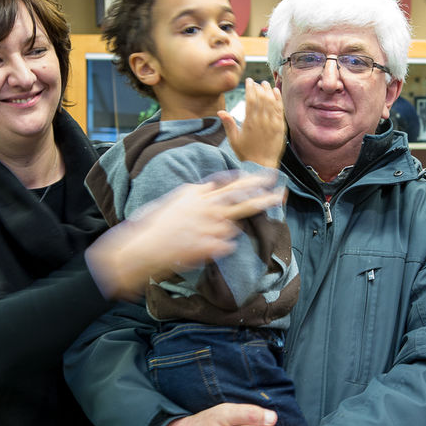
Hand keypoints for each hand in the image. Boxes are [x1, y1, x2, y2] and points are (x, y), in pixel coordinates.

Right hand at [86, 174, 283, 300]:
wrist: (146, 247)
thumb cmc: (157, 224)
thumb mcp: (176, 199)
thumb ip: (198, 192)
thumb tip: (212, 186)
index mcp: (200, 195)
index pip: (232, 185)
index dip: (251, 181)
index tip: (267, 177)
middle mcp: (209, 209)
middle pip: (243, 202)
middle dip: (264, 197)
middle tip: (280, 193)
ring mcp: (212, 228)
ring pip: (232, 228)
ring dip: (223, 232)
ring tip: (202, 234)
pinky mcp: (212, 247)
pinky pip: (225, 246)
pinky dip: (218, 247)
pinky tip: (200, 247)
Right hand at [219, 78, 285, 167]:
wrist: (262, 165)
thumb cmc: (246, 153)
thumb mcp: (234, 140)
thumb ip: (228, 124)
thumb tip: (220, 111)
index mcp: (249, 122)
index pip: (251, 99)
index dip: (250, 88)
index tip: (249, 81)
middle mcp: (262, 121)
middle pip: (262, 98)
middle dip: (259, 87)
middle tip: (257, 82)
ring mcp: (273, 123)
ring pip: (272, 102)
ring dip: (268, 91)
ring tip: (265, 84)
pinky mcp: (281, 127)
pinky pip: (280, 109)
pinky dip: (278, 99)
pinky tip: (276, 92)